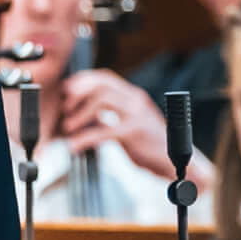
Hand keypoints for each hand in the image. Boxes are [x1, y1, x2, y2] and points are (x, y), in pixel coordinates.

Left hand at [53, 67, 173, 179]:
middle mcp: (136, 100)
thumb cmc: (149, 145)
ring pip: (101, 100)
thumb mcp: (127, 125)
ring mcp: (137, 114)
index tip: (66, 91)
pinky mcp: (135, 131)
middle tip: (65, 109)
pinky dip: (84, 138)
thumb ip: (109, 117)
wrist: (175, 162)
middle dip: (77, 94)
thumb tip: (83, 115)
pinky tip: (74, 146)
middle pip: (101, 85)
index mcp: (133, 96)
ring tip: (68, 128)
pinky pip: (104, 130)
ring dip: (79, 114)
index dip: (82, 81)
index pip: (105, 77)